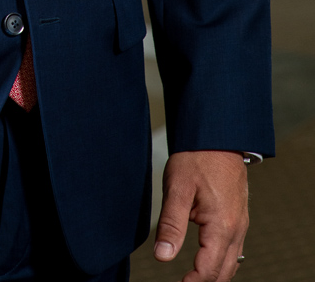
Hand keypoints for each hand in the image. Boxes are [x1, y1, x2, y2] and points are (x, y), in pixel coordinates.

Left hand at [153, 150, 247, 280]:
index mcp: (222, 225)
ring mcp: (241, 223)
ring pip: (232, 263)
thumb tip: (162, 256)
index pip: (208, 270)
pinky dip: (223, 262)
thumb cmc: (196, 157)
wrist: (217, 135)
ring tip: (193, 278)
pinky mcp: (239, 217)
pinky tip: (209, 261)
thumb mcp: (177, 188)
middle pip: (224, 273)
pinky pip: (235, 250)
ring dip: (214, 275)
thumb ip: (170, 224)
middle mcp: (236, 229)